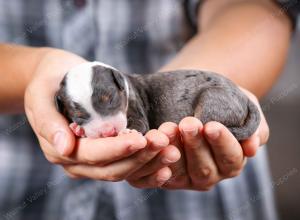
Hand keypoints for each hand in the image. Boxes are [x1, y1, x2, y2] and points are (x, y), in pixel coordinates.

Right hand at [24, 49, 177, 180]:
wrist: (54, 77)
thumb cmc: (48, 80)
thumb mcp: (40, 94)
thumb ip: (48, 121)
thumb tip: (64, 148)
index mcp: (60, 149)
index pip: (93, 155)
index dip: (117, 149)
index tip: (141, 138)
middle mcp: (76, 161)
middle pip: (112, 169)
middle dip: (140, 158)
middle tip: (166, 144)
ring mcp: (91, 161)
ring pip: (123, 171)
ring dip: (149, 163)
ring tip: (172, 151)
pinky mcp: (105, 154)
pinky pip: (127, 166)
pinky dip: (147, 167)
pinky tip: (167, 164)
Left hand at [127, 88, 268, 189]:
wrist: (192, 97)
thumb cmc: (221, 103)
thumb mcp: (244, 108)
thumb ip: (254, 127)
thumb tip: (253, 146)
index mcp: (231, 162)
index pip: (230, 158)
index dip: (222, 143)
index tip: (212, 125)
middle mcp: (210, 174)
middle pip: (204, 169)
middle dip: (196, 146)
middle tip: (188, 123)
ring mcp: (186, 177)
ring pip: (180, 172)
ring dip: (174, 151)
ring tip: (169, 128)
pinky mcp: (164, 175)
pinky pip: (158, 173)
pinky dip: (155, 160)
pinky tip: (153, 142)